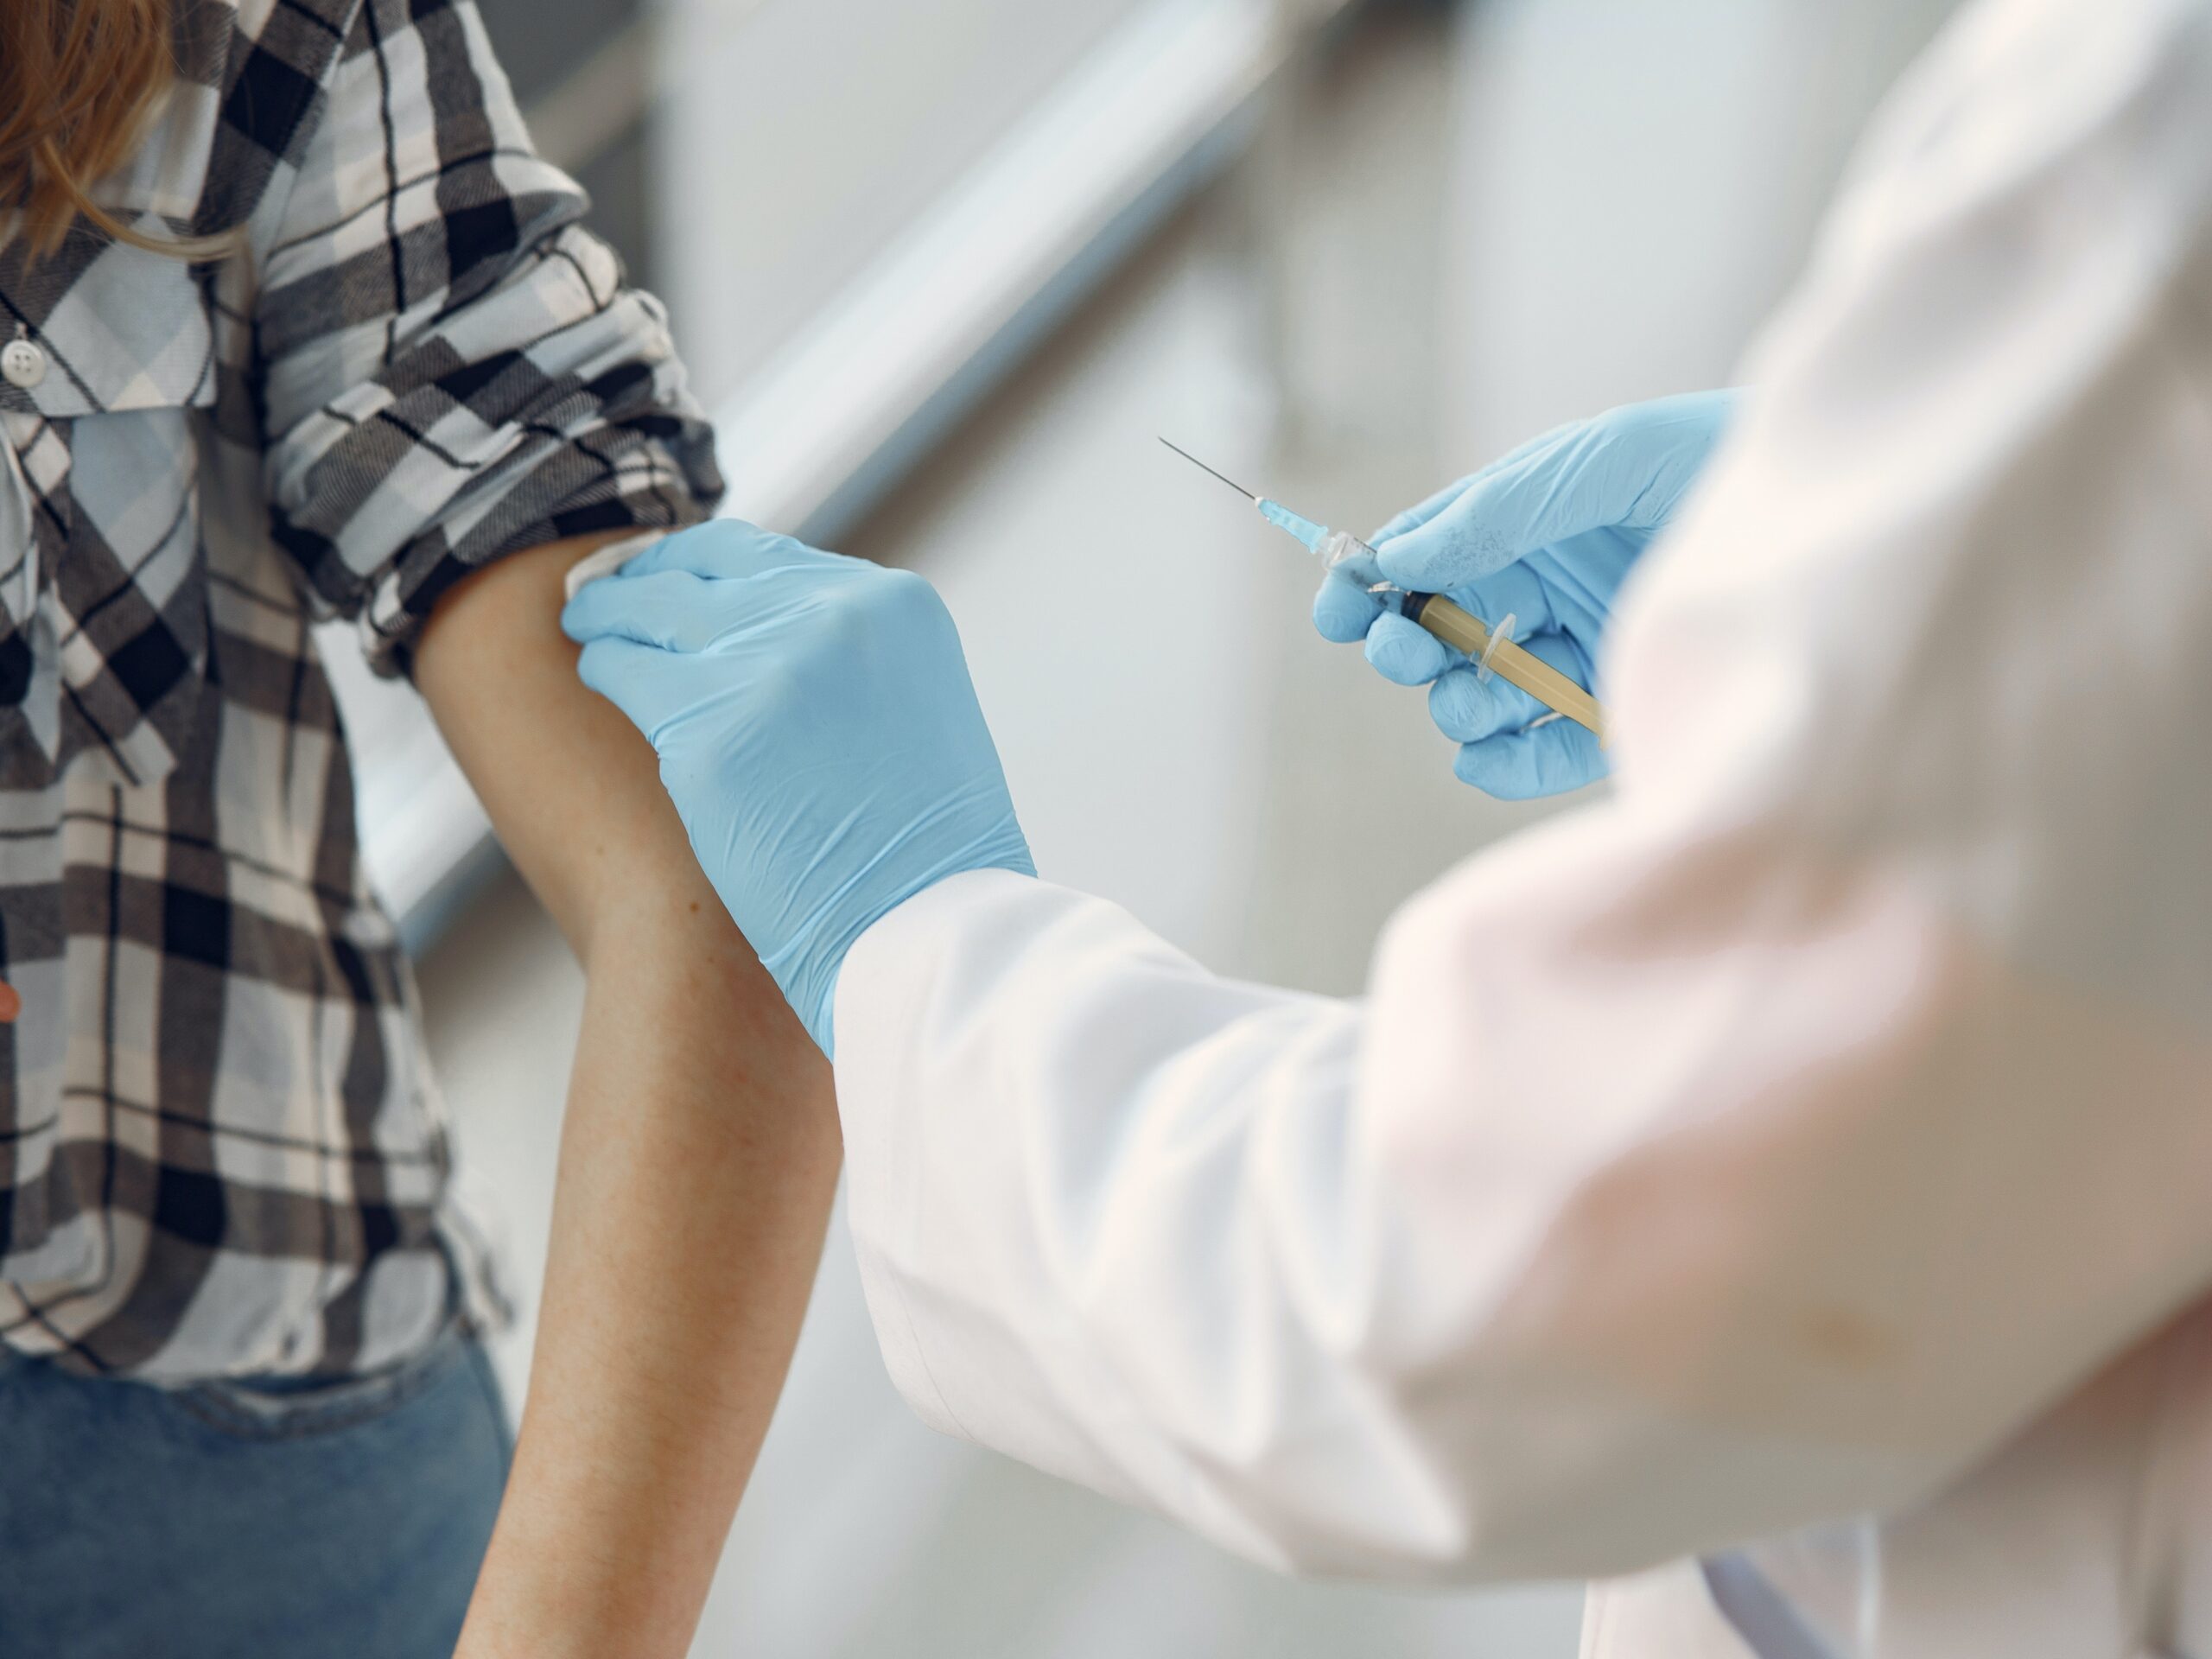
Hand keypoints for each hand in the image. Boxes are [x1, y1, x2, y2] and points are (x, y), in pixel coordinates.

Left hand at [561, 522, 1033, 1054]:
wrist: (927, 932)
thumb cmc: (925, 854)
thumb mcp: (914, 713)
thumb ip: (851, 659)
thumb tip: (764, 635)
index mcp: (895, 606)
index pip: (767, 556)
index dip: (706, 565)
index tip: (672, 578)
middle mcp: (834, 616)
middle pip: (702, 571)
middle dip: (649, 580)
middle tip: (608, 595)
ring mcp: (767, 669)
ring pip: (652, 611)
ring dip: (613, 616)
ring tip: (588, 626)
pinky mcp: (707, 732)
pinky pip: (624, 672)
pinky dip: (603, 667)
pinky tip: (596, 673)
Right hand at [1314, 389, 1735, 796]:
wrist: (1834, 516)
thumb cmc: (1717, 461)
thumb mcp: (1601, 460)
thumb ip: (1500, 508)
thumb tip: (1401, 554)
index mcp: (1524, 528)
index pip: (1425, 559)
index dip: (1370, 582)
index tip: (1336, 605)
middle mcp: (1544, 596)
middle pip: (1440, 636)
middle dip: (1406, 647)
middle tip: (1402, 650)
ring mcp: (1579, 661)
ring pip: (1481, 698)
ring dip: (1457, 704)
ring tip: (1469, 699)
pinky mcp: (1620, 720)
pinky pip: (1538, 756)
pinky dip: (1502, 765)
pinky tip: (1486, 756)